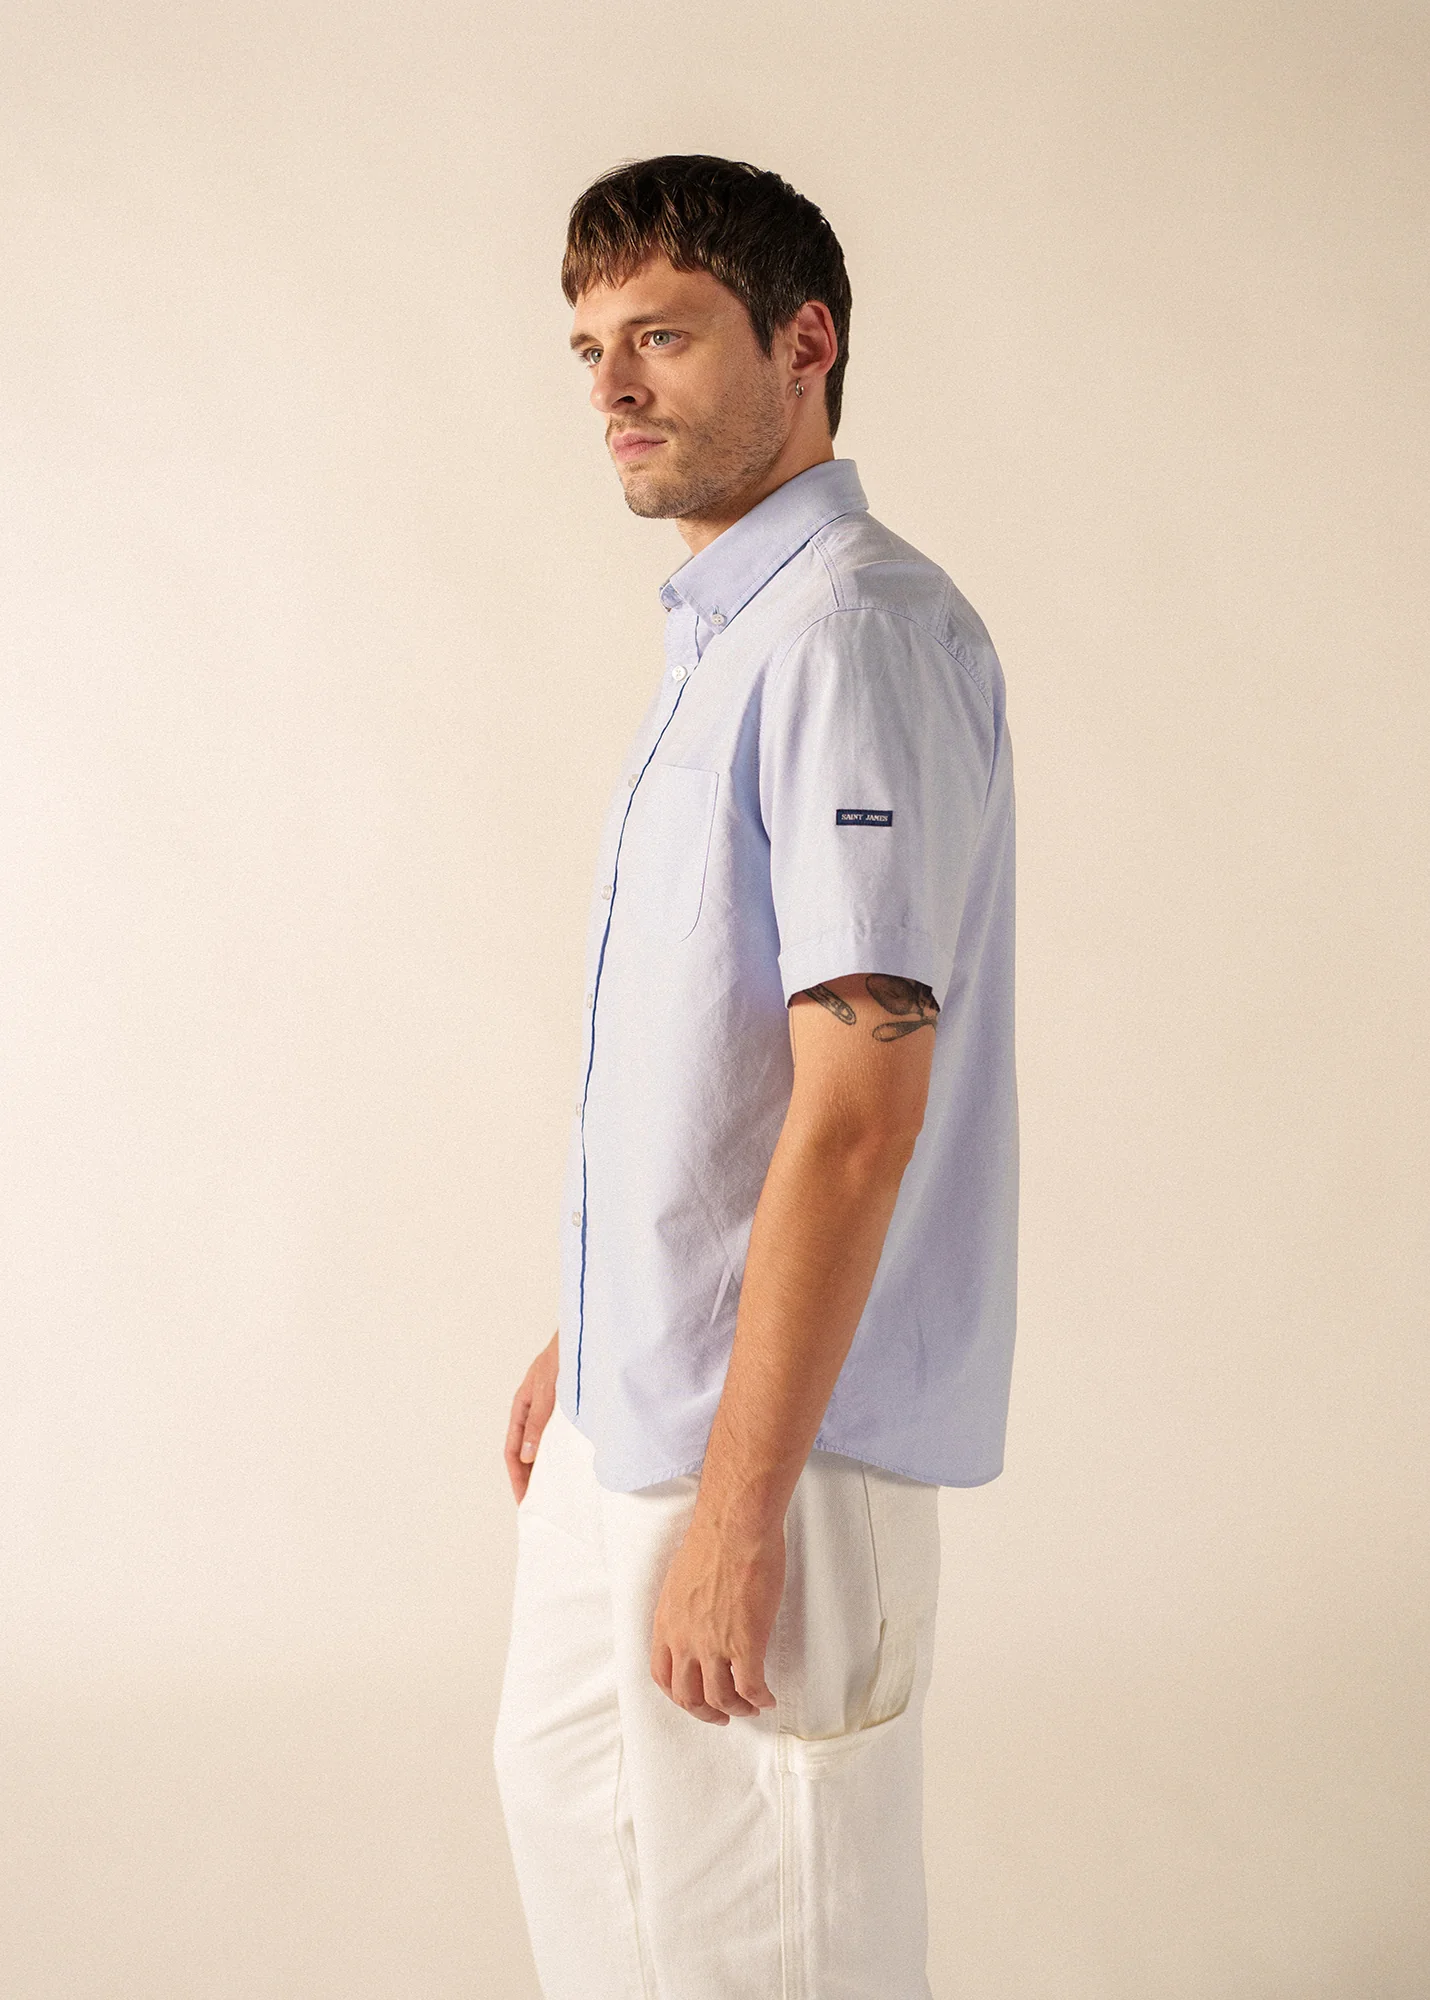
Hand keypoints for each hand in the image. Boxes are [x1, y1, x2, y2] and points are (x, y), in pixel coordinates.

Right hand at [505, 1331, 557, 1501]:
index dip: (517, 1477)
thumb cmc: (564, 1355)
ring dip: (544, 1466)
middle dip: (528, 1478)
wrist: (586, 1333)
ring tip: (554, 1489)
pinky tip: (572, 1462)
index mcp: (522, 1406)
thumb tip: (527, 1456)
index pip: (512, 1451)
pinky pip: (558, 1435)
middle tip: (539, 1503)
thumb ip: (538, 1422)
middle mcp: (533, 1409)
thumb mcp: (547, 1391)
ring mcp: (550, 1407)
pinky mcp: (567, 1405)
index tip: (525, 1500)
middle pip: (525, 1451)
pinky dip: (560, 1452)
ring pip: (542, 1444)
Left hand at [650, 1512, 783, 1724]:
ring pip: (721, 1699)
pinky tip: (768, 1698)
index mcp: (666, 1622)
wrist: (735, 1526)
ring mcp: (713, 1645)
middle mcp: (684, 1640)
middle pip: (689, 1696)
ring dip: (737, 1709)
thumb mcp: (683, 1579)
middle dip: (707, 1712)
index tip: (694, 1699)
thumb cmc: (715, 1539)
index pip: (662, 1675)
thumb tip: (698, 1620)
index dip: (679, 1695)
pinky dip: (760, 1699)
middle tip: (723, 1715)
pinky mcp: (745, 1643)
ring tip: (750, 1707)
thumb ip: (686, 1608)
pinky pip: (750, 1687)